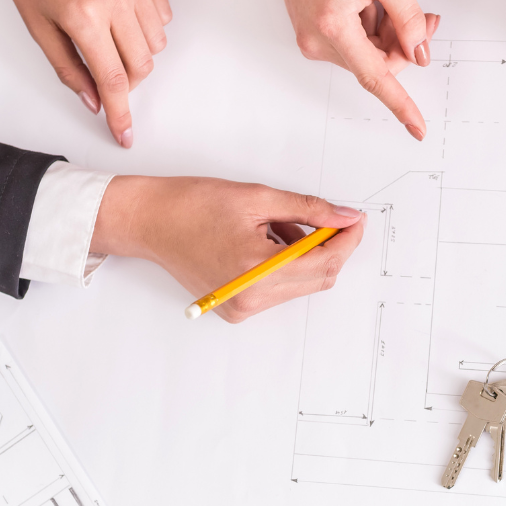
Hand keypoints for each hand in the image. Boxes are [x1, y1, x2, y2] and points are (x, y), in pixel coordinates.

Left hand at [0, 0, 171, 147]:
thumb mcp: (39, 28)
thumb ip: (70, 69)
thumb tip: (94, 101)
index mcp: (82, 15)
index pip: (112, 80)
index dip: (120, 112)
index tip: (125, 134)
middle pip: (141, 65)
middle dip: (127, 82)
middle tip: (105, 74)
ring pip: (156, 44)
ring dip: (138, 54)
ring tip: (110, 39)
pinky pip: (162, 15)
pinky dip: (147, 27)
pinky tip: (122, 17)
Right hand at [91, 175, 364, 322]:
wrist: (151, 222)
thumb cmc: (192, 206)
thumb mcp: (258, 198)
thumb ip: (308, 209)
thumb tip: (345, 217)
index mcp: (257, 270)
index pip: (324, 262)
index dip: (347, 239)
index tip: (355, 220)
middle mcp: (251, 298)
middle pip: (319, 278)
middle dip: (331, 247)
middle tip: (328, 217)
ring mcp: (243, 307)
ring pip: (301, 283)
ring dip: (305, 254)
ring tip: (277, 224)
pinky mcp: (236, 308)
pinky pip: (280, 288)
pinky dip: (286, 264)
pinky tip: (266, 240)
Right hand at [266, 0, 439, 139]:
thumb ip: (408, 16)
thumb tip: (419, 52)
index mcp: (334, 26)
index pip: (375, 77)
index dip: (400, 104)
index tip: (417, 128)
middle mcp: (319, 44)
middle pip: (377, 66)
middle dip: (404, 45)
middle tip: (426, 18)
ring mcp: (313, 46)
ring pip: (368, 58)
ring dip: (386, 36)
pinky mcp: (314, 43)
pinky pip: (354, 49)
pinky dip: (369, 33)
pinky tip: (364, 6)